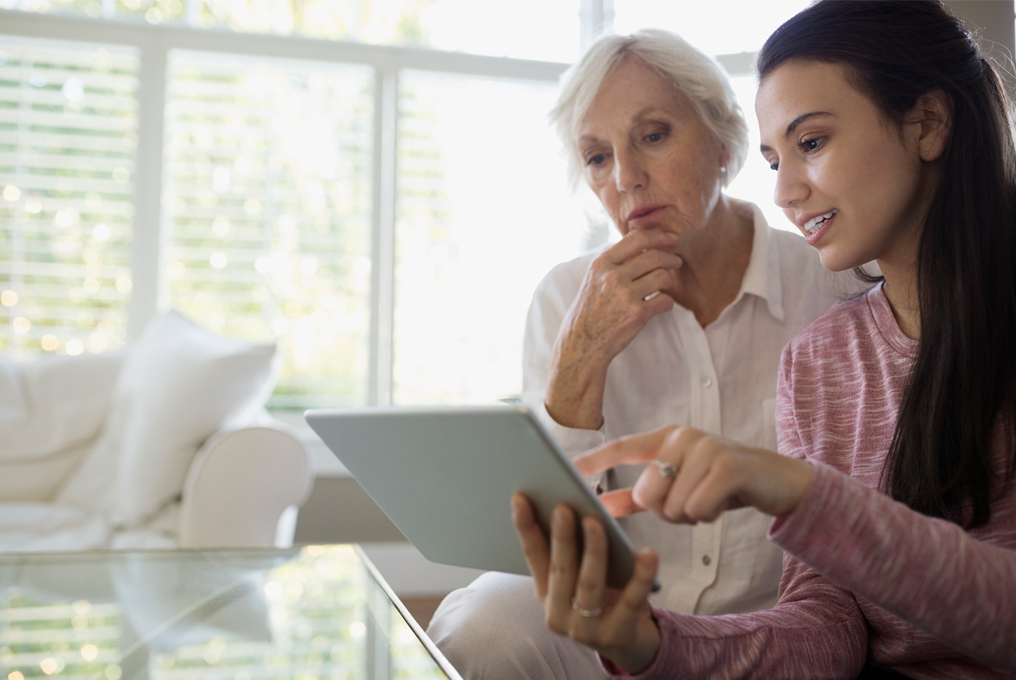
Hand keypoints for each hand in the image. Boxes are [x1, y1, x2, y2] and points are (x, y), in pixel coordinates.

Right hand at [511, 494, 661, 673]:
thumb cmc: (603, 599)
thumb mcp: (580, 578)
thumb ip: (573, 551)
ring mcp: (585, 629)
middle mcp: (559, 614)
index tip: (521, 499)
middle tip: (563, 507)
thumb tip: (574, 507)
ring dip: (593, 551)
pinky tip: (648, 553)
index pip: (533, 556)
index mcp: (545, 594)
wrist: (628, 645)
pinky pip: (630, 601)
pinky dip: (640, 577)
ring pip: (589, 584)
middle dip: (561, 537)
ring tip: (596, 521)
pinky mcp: (616, 635)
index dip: (526, 528)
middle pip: (560, 569)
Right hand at [545, 230, 683, 428]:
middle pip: (654, 256)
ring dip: (669, 280)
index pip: (636, 238)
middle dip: (670, 258)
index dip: (658, 236)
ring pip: (663, 277)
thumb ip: (614, 263)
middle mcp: (613, 276)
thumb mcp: (593, 280)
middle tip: (676, 262)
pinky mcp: (637, 314)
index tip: (670, 238)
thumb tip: (642, 246)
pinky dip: (666, 302)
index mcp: (601, 264)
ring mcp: (626, 296)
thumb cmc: (588, 312)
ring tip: (665, 285)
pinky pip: (665, 300)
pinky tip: (660, 305)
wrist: (581, 345)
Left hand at [574, 426, 814, 522]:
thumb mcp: (679, 486)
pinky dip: (707, 517)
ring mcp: (706, 447)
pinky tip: (721, 504)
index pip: (622, 447)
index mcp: (666, 437)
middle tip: (690, 504)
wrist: (778, 480)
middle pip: (646, 494)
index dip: (593, 460)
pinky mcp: (728, 465)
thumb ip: (639, 496)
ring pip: (672, 506)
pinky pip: (697, 509)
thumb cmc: (721, 485)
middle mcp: (682, 436)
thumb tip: (601, 507)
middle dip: (665, 512)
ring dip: (690, 517)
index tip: (564, 470)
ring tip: (708, 501)